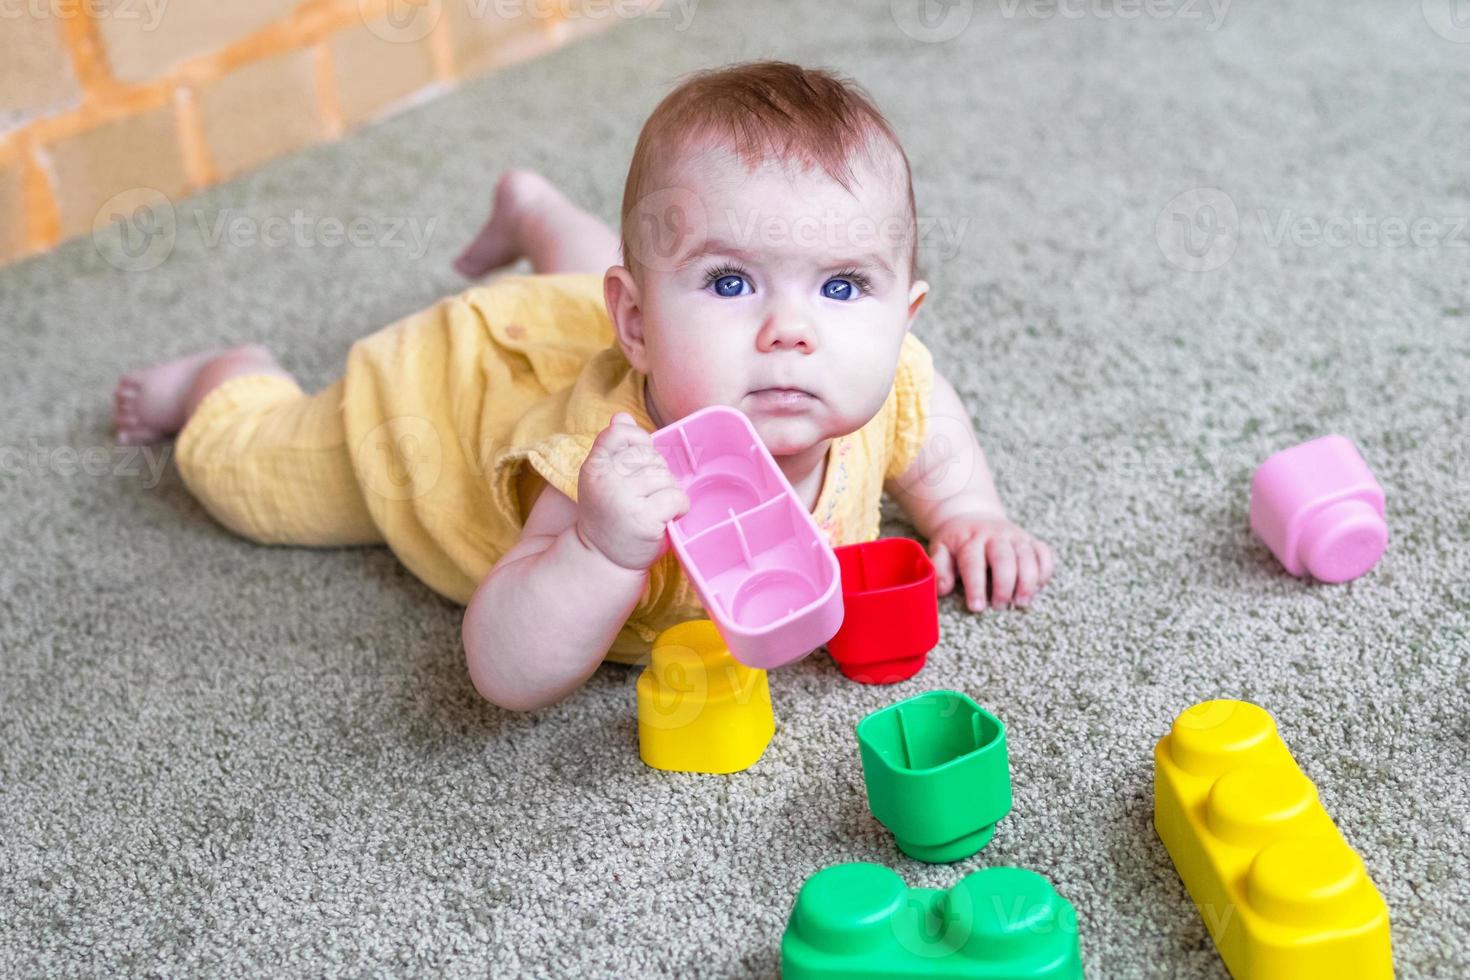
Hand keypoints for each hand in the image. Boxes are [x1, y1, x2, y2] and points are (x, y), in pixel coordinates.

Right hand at [575, 413, 688, 570]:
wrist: (602, 560)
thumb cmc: (609, 517)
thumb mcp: (603, 479)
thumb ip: (613, 448)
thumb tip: (622, 417)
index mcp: (593, 467)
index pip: (620, 433)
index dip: (638, 442)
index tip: (640, 464)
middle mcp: (605, 480)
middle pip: (649, 456)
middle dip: (656, 474)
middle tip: (645, 497)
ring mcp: (623, 498)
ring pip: (665, 476)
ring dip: (668, 492)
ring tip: (656, 509)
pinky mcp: (644, 518)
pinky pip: (676, 496)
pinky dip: (680, 507)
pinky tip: (669, 517)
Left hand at [928, 514, 1055, 611]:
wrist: (971, 515)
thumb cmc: (956, 541)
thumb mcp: (940, 549)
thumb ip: (939, 568)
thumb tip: (942, 589)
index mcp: (970, 540)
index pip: (973, 563)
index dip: (975, 586)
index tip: (977, 607)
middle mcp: (995, 536)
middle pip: (1005, 559)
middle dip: (1004, 586)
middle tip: (999, 606)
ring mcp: (1016, 537)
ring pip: (1028, 557)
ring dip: (1028, 582)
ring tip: (1021, 602)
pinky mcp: (1031, 540)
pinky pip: (1045, 554)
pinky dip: (1045, 571)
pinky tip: (1036, 587)